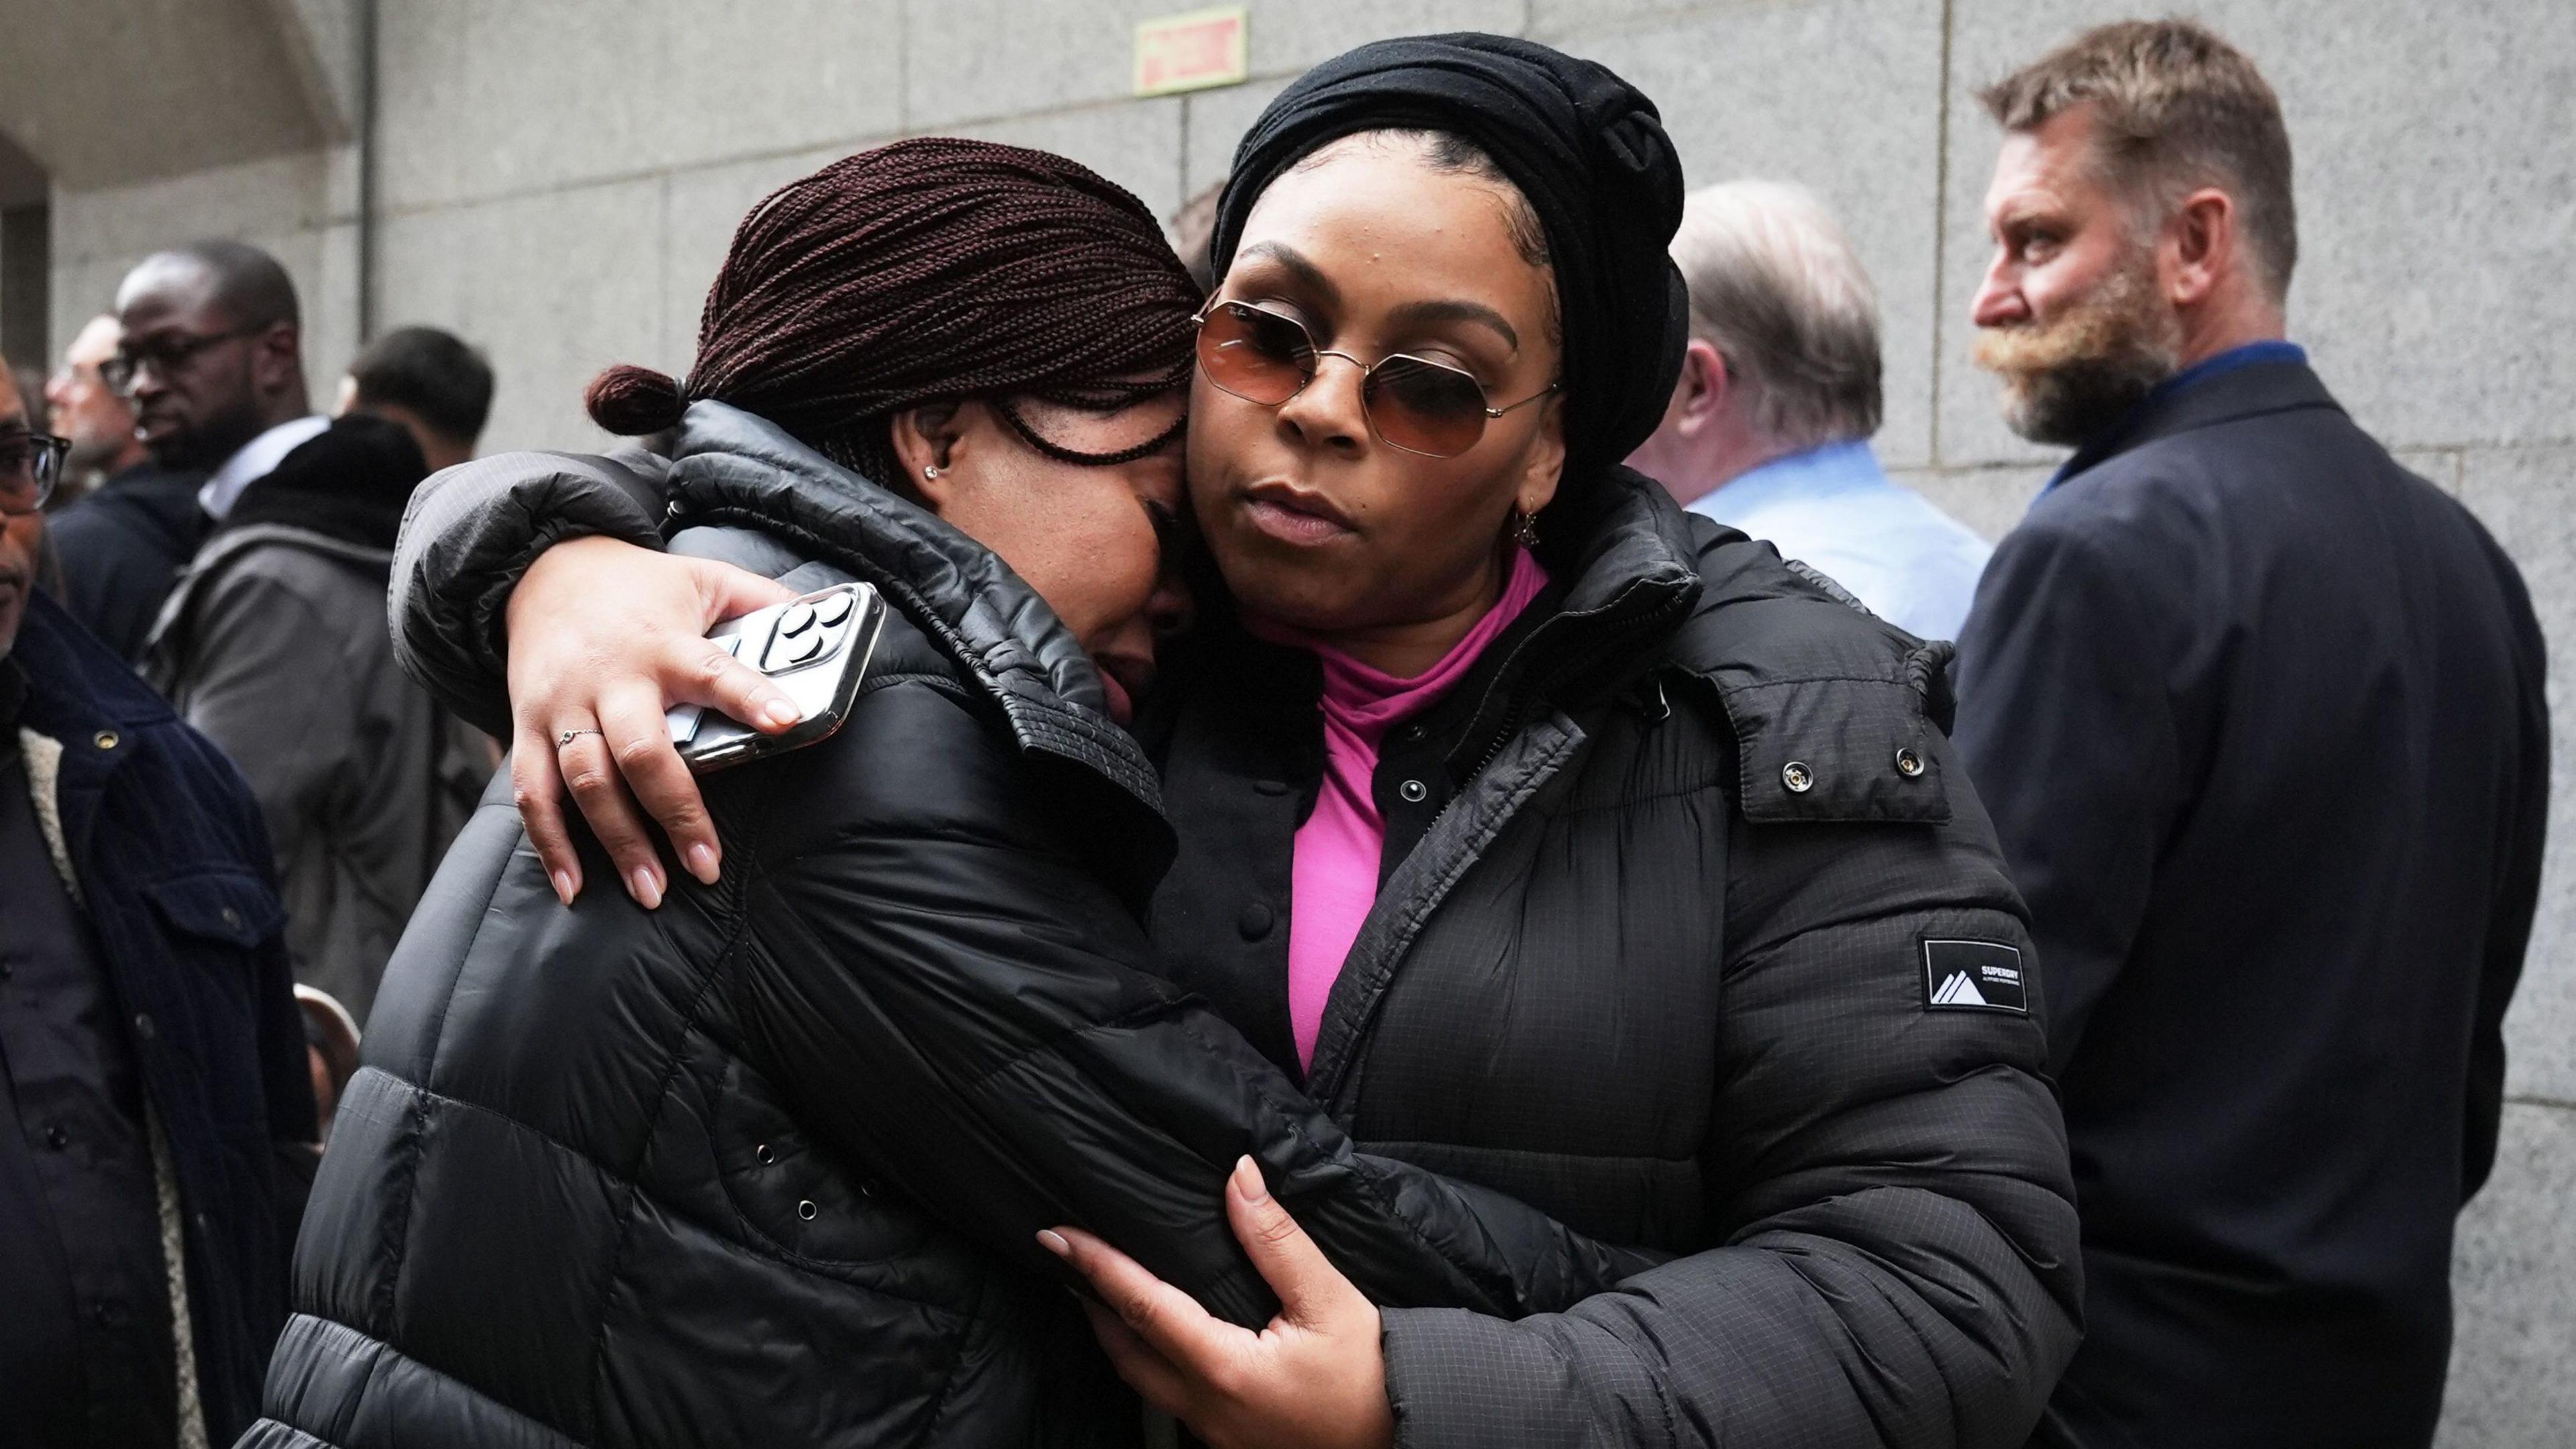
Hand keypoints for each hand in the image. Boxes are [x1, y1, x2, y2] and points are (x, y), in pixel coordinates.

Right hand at [505, 535, 797, 906]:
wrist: (542, 569)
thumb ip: (763, 602)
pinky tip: (574, 884)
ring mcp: (564, 706)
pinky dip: (549, 843)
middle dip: (675, 811)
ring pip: (586, 781)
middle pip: (642, 750)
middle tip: (707, 865)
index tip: (787, 722)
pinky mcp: (527, 726)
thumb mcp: (705, 579)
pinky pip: (533, 792)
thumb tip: (827, 619)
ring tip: (652, 890)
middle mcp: (611, 679)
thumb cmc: (638, 586)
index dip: (749, 696)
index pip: (712, 670)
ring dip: (618, 840)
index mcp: (663, 643)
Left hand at [1042, 1158, 1395, 1448]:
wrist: (1411, 1438)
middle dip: (1089, 1302)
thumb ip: (1277, 1240)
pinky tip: (1160, 1334)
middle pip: (1123, 1351)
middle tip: (1067, 1256)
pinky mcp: (1228, 1441)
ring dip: (1117, 1332)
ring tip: (1102, 1288)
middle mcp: (1205, 1408)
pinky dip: (1150, 1358)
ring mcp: (1213, 1433)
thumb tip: (1239, 1177)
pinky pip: (1171, 1396)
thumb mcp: (1329, 1301)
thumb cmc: (1375, 1376)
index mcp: (1223, 1370)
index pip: (1141, 1307)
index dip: (1096, 1266)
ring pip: (1142, 1379)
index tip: (1057, 1234)